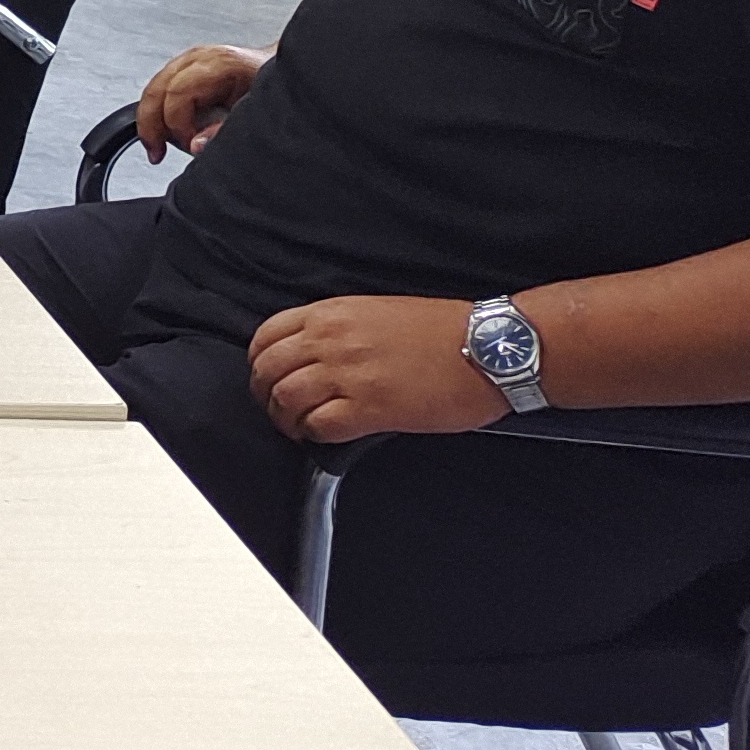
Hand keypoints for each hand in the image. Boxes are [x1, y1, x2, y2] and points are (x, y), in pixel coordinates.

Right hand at [134, 42, 265, 159]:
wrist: (283, 74)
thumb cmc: (276, 91)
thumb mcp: (256, 115)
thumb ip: (224, 132)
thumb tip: (195, 145)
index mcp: (220, 65)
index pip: (178, 93)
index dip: (176, 124)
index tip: (187, 144)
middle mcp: (201, 58)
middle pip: (157, 88)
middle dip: (151, 124)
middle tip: (156, 152)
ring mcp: (191, 60)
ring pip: (154, 88)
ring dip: (150, 119)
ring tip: (157, 146)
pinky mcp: (187, 68)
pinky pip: (161, 88)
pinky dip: (157, 111)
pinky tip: (164, 131)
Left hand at [248, 293, 503, 440]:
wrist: (488, 347)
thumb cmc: (444, 330)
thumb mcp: (378, 312)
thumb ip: (339, 328)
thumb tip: (316, 353)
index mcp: (332, 313)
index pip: (267, 336)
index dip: (260, 362)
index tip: (267, 377)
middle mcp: (331, 340)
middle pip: (268, 371)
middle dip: (265, 394)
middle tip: (278, 409)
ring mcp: (348, 374)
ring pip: (286, 400)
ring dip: (286, 419)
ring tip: (298, 428)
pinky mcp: (371, 408)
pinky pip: (320, 426)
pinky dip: (314, 435)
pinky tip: (325, 437)